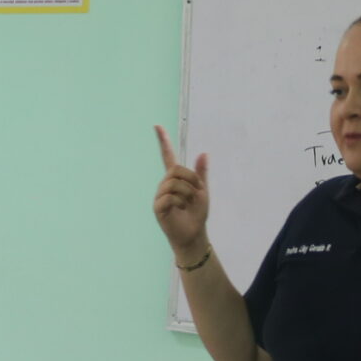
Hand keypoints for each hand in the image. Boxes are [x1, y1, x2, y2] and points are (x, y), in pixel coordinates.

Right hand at [152, 126, 212, 259]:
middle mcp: (164, 185)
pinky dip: (180, 202)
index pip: (167, 157)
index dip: (163, 141)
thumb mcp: (203, 191)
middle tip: (196, 193)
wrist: (194, 234)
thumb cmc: (196, 214)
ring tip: (188, 204)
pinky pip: (169, 197)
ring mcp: (160, 196)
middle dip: (191, 179)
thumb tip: (203, 153)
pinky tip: (180, 209)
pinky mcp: (158, 207)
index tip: (157, 126)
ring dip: (187, 193)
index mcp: (175, 179)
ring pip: (173, 183)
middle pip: (176, 169)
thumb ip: (201, 173)